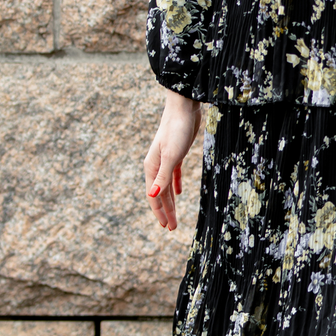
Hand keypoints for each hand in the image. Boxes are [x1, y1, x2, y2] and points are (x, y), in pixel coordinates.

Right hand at [144, 91, 202, 229]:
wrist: (183, 107)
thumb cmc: (177, 130)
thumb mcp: (171, 156)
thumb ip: (163, 176)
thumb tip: (153, 196)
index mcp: (152, 167)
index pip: (154, 196)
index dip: (160, 212)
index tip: (166, 227)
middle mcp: (156, 165)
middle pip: (160, 194)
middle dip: (166, 211)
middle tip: (172, 228)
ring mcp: (165, 159)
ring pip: (167, 186)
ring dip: (171, 202)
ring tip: (175, 216)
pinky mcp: (176, 153)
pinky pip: (174, 174)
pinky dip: (176, 185)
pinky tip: (180, 193)